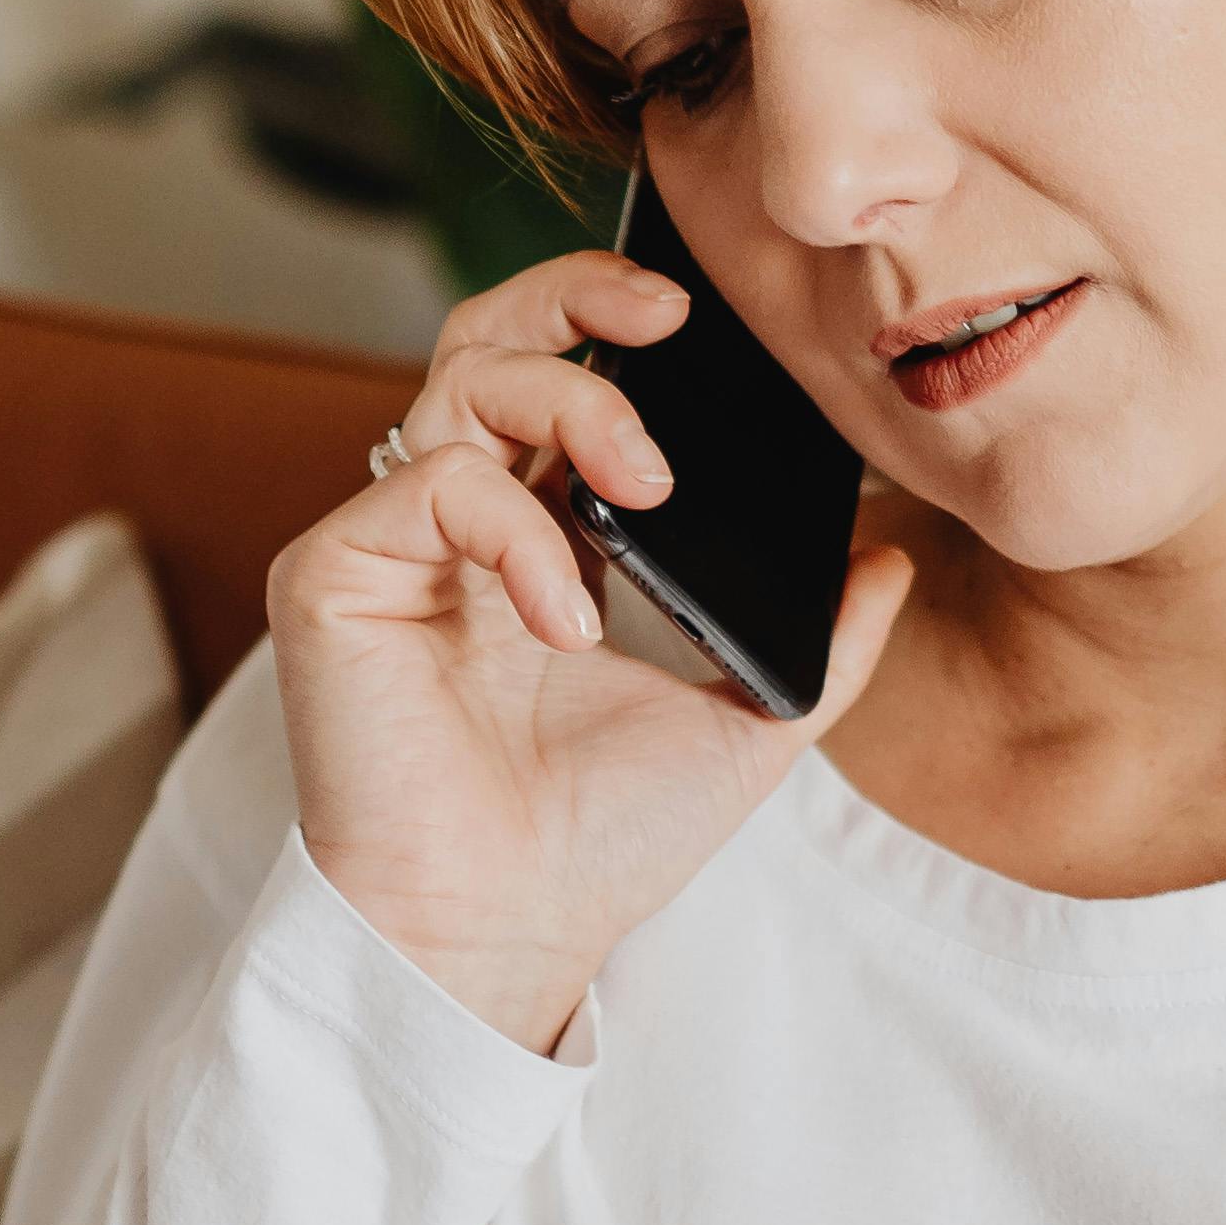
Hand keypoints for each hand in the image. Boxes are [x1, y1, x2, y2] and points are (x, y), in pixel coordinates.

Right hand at [272, 251, 912, 1051]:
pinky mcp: (333, 575)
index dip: (616, 319)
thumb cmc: (602, 839)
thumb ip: (823, 637)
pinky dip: (517, 531)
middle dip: (578, 292)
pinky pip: (432, 484)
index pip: (562, 372)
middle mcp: (457, 521)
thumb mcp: (750, 721)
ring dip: (575, 405)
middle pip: (493, 333)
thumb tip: (892, 554)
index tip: (704, 318)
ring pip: (460, 377)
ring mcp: (392, 542)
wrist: (505, 931)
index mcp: (541, 533)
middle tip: (669, 314)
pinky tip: (563, 616)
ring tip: (646, 489)